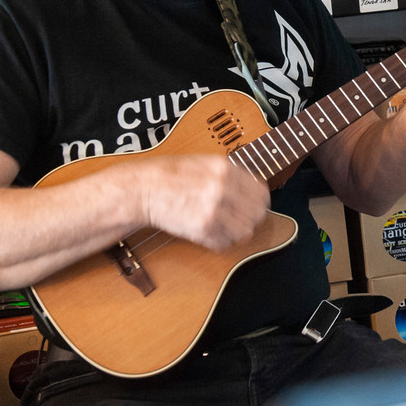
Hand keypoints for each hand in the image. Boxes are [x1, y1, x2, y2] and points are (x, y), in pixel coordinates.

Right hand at [128, 154, 269, 250]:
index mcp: (225, 169)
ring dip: (236, 232)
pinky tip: (209, 231)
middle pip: (257, 214)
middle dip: (250, 218)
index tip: (252, 206)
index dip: (258, 202)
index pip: (261, 192)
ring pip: (245, 232)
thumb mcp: (205, 162)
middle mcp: (222, 188)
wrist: (144, 190)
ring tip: (222, 226)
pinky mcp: (201, 229)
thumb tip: (256, 188)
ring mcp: (213, 210)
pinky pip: (224, 243)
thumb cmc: (171, 175)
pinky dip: (219, 241)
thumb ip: (232, 174)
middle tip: (238, 219)